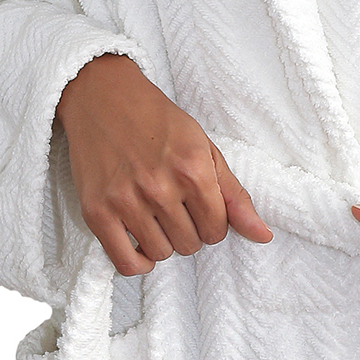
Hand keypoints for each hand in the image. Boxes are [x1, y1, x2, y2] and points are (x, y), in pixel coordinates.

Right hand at [57, 54, 271, 276]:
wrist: (103, 97)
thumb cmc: (156, 121)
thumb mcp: (203, 148)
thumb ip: (233, 194)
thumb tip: (263, 236)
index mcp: (192, 169)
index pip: (217, 229)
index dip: (213, 222)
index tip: (200, 208)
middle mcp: (159, 186)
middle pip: (190, 244)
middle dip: (189, 231)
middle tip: (175, 207)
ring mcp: (125, 200)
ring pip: (161, 253)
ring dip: (163, 242)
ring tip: (156, 217)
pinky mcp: (96, 211)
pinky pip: (125, 262)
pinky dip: (138, 262)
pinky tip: (141, 246)